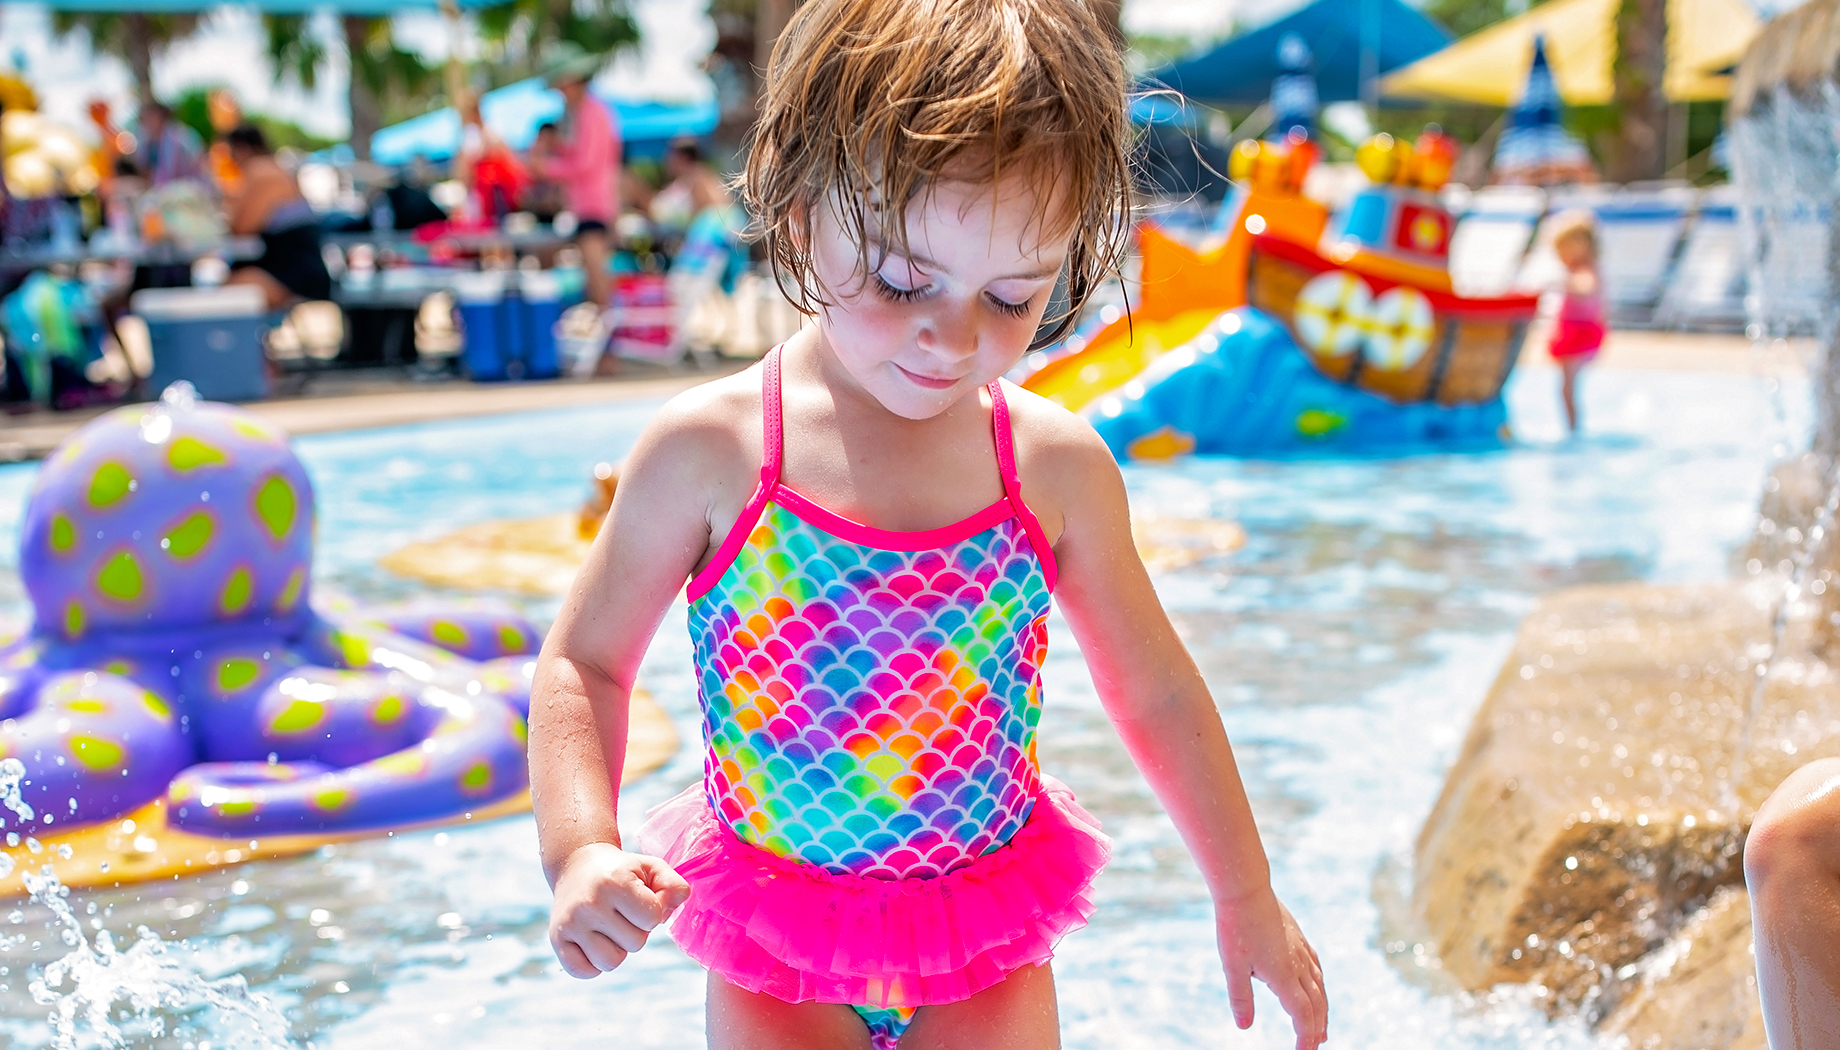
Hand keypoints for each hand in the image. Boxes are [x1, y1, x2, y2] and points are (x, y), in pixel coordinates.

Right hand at [549, 841, 691, 978]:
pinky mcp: (556, 939)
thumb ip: (674, 886)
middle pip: (635, 943)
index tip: (640, 899)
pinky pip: (584, 972)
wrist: (577, 865)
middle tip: (621, 912)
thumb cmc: (621, 871)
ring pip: (611, 962)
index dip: (653, 912)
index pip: (653, 918)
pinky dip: (593, 963)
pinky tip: (592, 940)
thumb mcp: (651, 868)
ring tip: (608, 926)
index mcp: (615, 882)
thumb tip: (674, 906)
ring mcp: (570, 923)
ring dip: (616, 948)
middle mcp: (589, 903)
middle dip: (636, 930)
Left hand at [1215, 884, 1326, 1048]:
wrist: (1245, 888)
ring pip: (1319, 986)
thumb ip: (1241, 998)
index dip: (1305, 1037)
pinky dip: (1319, 985)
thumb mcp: (1232, 966)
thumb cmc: (1235, 926)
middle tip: (1317, 1045)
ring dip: (1322, 1009)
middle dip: (1317, 1028)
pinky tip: (1316, 985)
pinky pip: (1316, 967)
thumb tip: (1245, 1027)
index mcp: (1283, 976)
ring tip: (1321, 1026)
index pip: (1302, 1015)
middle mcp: (1298, 964)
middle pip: (1316, 1004)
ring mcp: (1301, 949)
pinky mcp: (1298, 937)